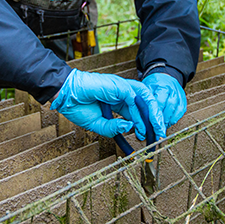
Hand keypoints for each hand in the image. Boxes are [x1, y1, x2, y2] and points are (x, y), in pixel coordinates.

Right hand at [51, 69, 166, 140]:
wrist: (65, 97)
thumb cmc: (78, 107)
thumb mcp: (98, 125)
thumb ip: (113, 128)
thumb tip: (130, 128)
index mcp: (118, 102)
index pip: (138, 112)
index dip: (145, 124)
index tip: (150, 138)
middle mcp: (122, 94)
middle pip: (145, 105)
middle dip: (154, 120)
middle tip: (159, 135)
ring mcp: (121, 88)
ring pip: (145, 99)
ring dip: (153, 114)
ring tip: (157, 129)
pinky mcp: (118, 85)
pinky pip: (133, 99)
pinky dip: (138, 112)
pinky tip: (139, 125)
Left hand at [142, 72, 186, 128]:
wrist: (164, 77)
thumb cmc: (153, 84)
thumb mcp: (145, 89)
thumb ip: (143, 102)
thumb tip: (139, 119)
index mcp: (161, 85)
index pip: (159, 102)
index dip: (155, 114)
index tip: (151, 124)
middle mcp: (172, 89)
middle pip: (169, 107)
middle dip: (163, 119)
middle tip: (156, 129)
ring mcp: (179, 95)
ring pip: (176, 110)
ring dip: (169, 121)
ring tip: (161, 128)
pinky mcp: (183, 100)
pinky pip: (180, 112)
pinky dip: (174, 119)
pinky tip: (167, 123)